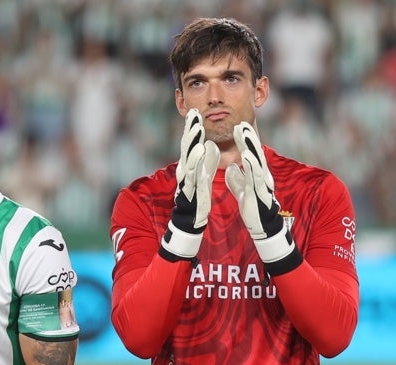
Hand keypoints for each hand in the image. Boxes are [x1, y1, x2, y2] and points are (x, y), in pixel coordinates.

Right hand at [159, 108, 218, 260]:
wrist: (189, 223)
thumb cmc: (196, 199)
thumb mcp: (202, 176)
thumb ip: (206, 161)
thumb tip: (209, 144)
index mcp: (190, 168)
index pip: (191, 145)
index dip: (192, 128)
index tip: (195, 111)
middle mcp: (186, 173)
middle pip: (187, 149)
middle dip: (190, 131)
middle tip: (193, 113)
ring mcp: (187, 183)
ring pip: (189, 160)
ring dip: (192, 145)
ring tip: (197, 129)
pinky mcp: (191, 194)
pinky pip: (196, 177)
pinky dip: (198, 165)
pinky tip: (201, 153)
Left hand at [225, 121, 301, 274]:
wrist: (263, 227)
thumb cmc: (253, 209)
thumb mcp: (242, 190)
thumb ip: (237, 179)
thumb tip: (232, 169)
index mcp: (255, 174)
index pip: (249, 153)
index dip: (244, 140)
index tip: (238, 125)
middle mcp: (261, 176)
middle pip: (254, 152)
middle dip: (248, 137)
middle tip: (242, 121)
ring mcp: (262, 183)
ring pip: (256, 160)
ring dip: (250, 145)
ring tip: (244, 132)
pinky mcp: (260, 192)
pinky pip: (256, 177)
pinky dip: (252, 165)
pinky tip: (246, 155)